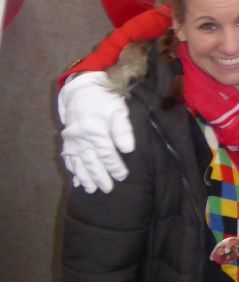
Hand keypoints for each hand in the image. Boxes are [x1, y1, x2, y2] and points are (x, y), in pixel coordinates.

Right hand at [57, 72, 134, 192]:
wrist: (82, 92)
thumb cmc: (104, 100)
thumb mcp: (118, 109)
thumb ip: (123, 129)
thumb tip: (128, 149)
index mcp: (94, 130)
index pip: (106, 154)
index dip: (114, 166)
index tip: (122, 176)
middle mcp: (80, 138)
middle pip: (91, 162)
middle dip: (100, 177)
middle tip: (107, 189)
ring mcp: (71, 141)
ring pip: (78, 163)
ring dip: (85, 178)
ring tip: (91, 189)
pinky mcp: (67, 142)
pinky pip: (68, 159)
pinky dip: (73, 171)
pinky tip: (76, 182)